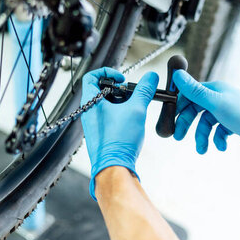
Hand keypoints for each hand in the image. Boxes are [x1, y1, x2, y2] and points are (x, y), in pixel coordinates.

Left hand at [81, 68, 158, 199]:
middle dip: (118, 90)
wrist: (114, 167)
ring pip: (105, 105)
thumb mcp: (136, 110)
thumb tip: (150, 77)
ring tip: (134, 108)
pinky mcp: (100, 134)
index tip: (122, 79)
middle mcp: (88, 112)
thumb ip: (144, 91)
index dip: (107, 72)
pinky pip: (107, 118)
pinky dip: (119, 115)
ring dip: (120, 103)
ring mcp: (93, 124)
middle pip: (100, 90)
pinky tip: (132, 122)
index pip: (91, 76)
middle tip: (131, 94)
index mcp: (90, 102)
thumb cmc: (119, 140)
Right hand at [172, 70, 239, 157]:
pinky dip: (217, 140)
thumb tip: (177, 74)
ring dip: (202, 136)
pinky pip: (219, 132)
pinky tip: (221, 146)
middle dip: (187, 124)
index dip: (179, 106)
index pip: (189, 94)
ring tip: (202, 149)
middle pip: (196, 110)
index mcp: (216, 90)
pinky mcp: (235, 125)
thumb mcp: (217, 104)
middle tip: (179, 137)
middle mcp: (221, 99)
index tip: (171, 118)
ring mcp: (228, 112)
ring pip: (206, 123)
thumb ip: (195, 91)